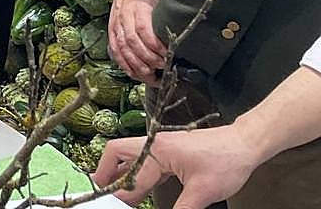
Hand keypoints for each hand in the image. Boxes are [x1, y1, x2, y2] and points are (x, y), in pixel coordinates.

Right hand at [92, 126, 255, 207]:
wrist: (245, 144)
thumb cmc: (226, 162)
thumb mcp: (203, 192)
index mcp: (158, 152)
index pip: (132, 177)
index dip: (120, 195)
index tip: (110, 205)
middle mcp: (154, 144)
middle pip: (117, 152)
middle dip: (105, 171)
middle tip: (101, 191)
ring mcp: (161, 145)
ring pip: (130, 155)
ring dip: (121, 172)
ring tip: (116, 191)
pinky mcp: (170, 150)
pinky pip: (144, 159)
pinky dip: (136, 172)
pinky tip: (139, 187)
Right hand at [109, 0, 166, 82]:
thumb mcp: (159, 3)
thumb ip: (165, 21)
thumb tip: (180, 40)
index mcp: (138, 9)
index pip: (144, 30)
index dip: (156, 46)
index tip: (168, 56)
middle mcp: (124, 18)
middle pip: (133, 43)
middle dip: (149, 60)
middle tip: (163, 68)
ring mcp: (115, 27)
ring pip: (123, 51)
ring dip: (137, 66)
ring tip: (151, 77)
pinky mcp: (111, 34)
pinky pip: (116, 53)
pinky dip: (125, 66)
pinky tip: (136, 74)